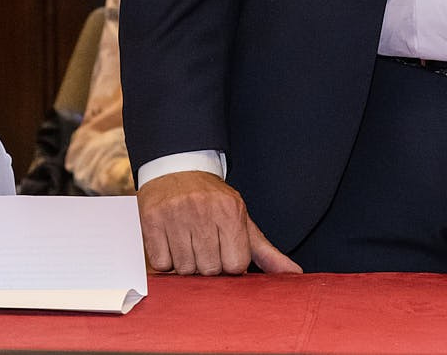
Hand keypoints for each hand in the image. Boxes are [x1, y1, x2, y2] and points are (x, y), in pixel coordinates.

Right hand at [136, 171, 301, 275]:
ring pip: (184, 269)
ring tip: (187, 242)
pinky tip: (170, 242)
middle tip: (204, 246)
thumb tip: (295, 276)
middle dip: (207, 264)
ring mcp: (175, 214)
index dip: (229, 264)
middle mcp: (203, 211)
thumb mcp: (242, 221)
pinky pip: (161, 263)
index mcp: (230, 212)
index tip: (224, 251)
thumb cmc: (214, 202)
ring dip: (186, 264)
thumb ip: (267, 253)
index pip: (235, 265)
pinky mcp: (151, 220)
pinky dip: (166, 260)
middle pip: (209, 269)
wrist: (178, 169)